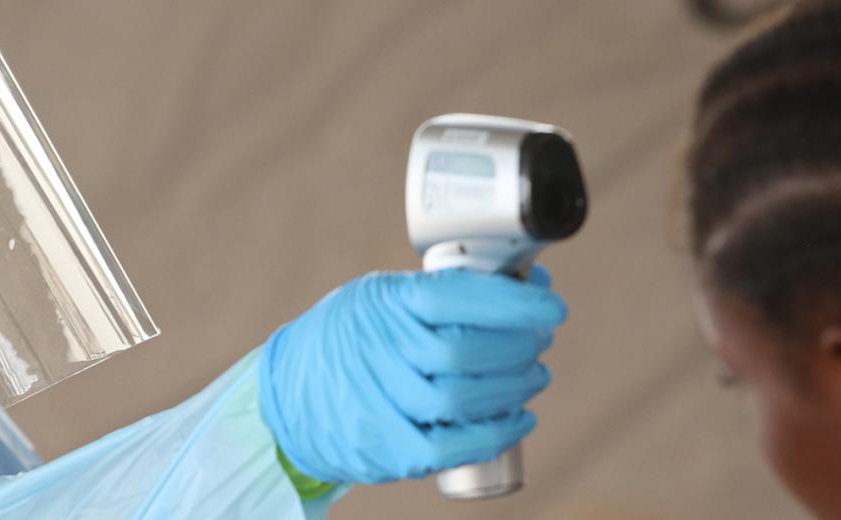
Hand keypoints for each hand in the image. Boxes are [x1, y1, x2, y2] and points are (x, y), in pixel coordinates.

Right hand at [258, 268, 565, 484]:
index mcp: (386, 302)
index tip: (552, 307)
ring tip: (532, 378)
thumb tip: (529, 284)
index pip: (458, 296)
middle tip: (539, 343)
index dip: (514, 303)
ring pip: (462, 398)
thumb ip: (443, 292)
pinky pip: (449, 446)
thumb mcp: (382, 297)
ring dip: (513, 389)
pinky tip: (518, 420)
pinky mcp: (384, 445)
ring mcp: (378, 399)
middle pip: (467, 351)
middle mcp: (380, 347)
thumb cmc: (352, 337)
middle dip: (520, 347)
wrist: (288, 393)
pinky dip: (494, 434)